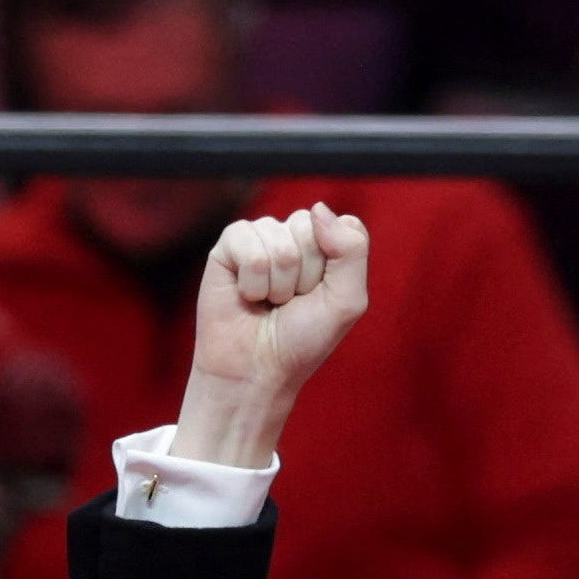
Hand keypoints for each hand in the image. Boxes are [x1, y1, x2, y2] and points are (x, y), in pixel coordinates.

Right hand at [174, 203, 368, 467]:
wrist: (257, 370)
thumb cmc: (302, 340)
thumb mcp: (347, 300)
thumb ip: (351, 250)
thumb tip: (319, 208)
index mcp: (327, 245)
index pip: (343, 225)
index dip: (334, 267)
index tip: (321, 295)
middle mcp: (293, 236)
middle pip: (308, 228)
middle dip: (305, 275)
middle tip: (291, 302)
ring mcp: (260, 239)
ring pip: (278, 239)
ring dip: (278, 283)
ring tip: (269, 302)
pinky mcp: (227, 247)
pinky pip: (248, 243)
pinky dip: (252, 280)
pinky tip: (247, 295)